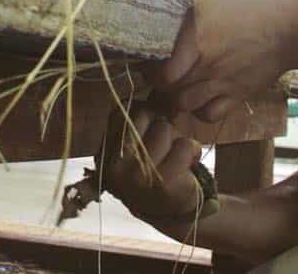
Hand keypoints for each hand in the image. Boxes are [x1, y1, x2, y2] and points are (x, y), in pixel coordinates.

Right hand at [99, 103, 202, 222]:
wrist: (174, 212)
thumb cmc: (154, 168)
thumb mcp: (136, 143)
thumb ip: (136, 117)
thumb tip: (155, 85)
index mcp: (104, 153)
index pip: (122, 109)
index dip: (144, 111)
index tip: (152, 126)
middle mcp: (115, 167)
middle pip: (143, 113)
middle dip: (159, 123)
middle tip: (163, 145)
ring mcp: (139, 177)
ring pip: (164, 128)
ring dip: (176, 139)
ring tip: (174, 158)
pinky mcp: (165, 185)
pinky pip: (186, 145)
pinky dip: (192, 151)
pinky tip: (187, 168)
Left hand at [152, 0, 290, 121]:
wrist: (287, 29)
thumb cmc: (245, 7)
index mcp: (196, 41)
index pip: (160, 70)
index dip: (150, 66)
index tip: (150, 58)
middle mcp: (206, 67)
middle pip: (168, 89)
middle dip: (160, 82)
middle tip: (160, 71)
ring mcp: (221, 85)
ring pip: (185, 105)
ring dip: (177, 96)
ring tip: (178, 84)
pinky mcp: (236, 97)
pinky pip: (209, 116)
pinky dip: (200, 110)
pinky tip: (200, 96)